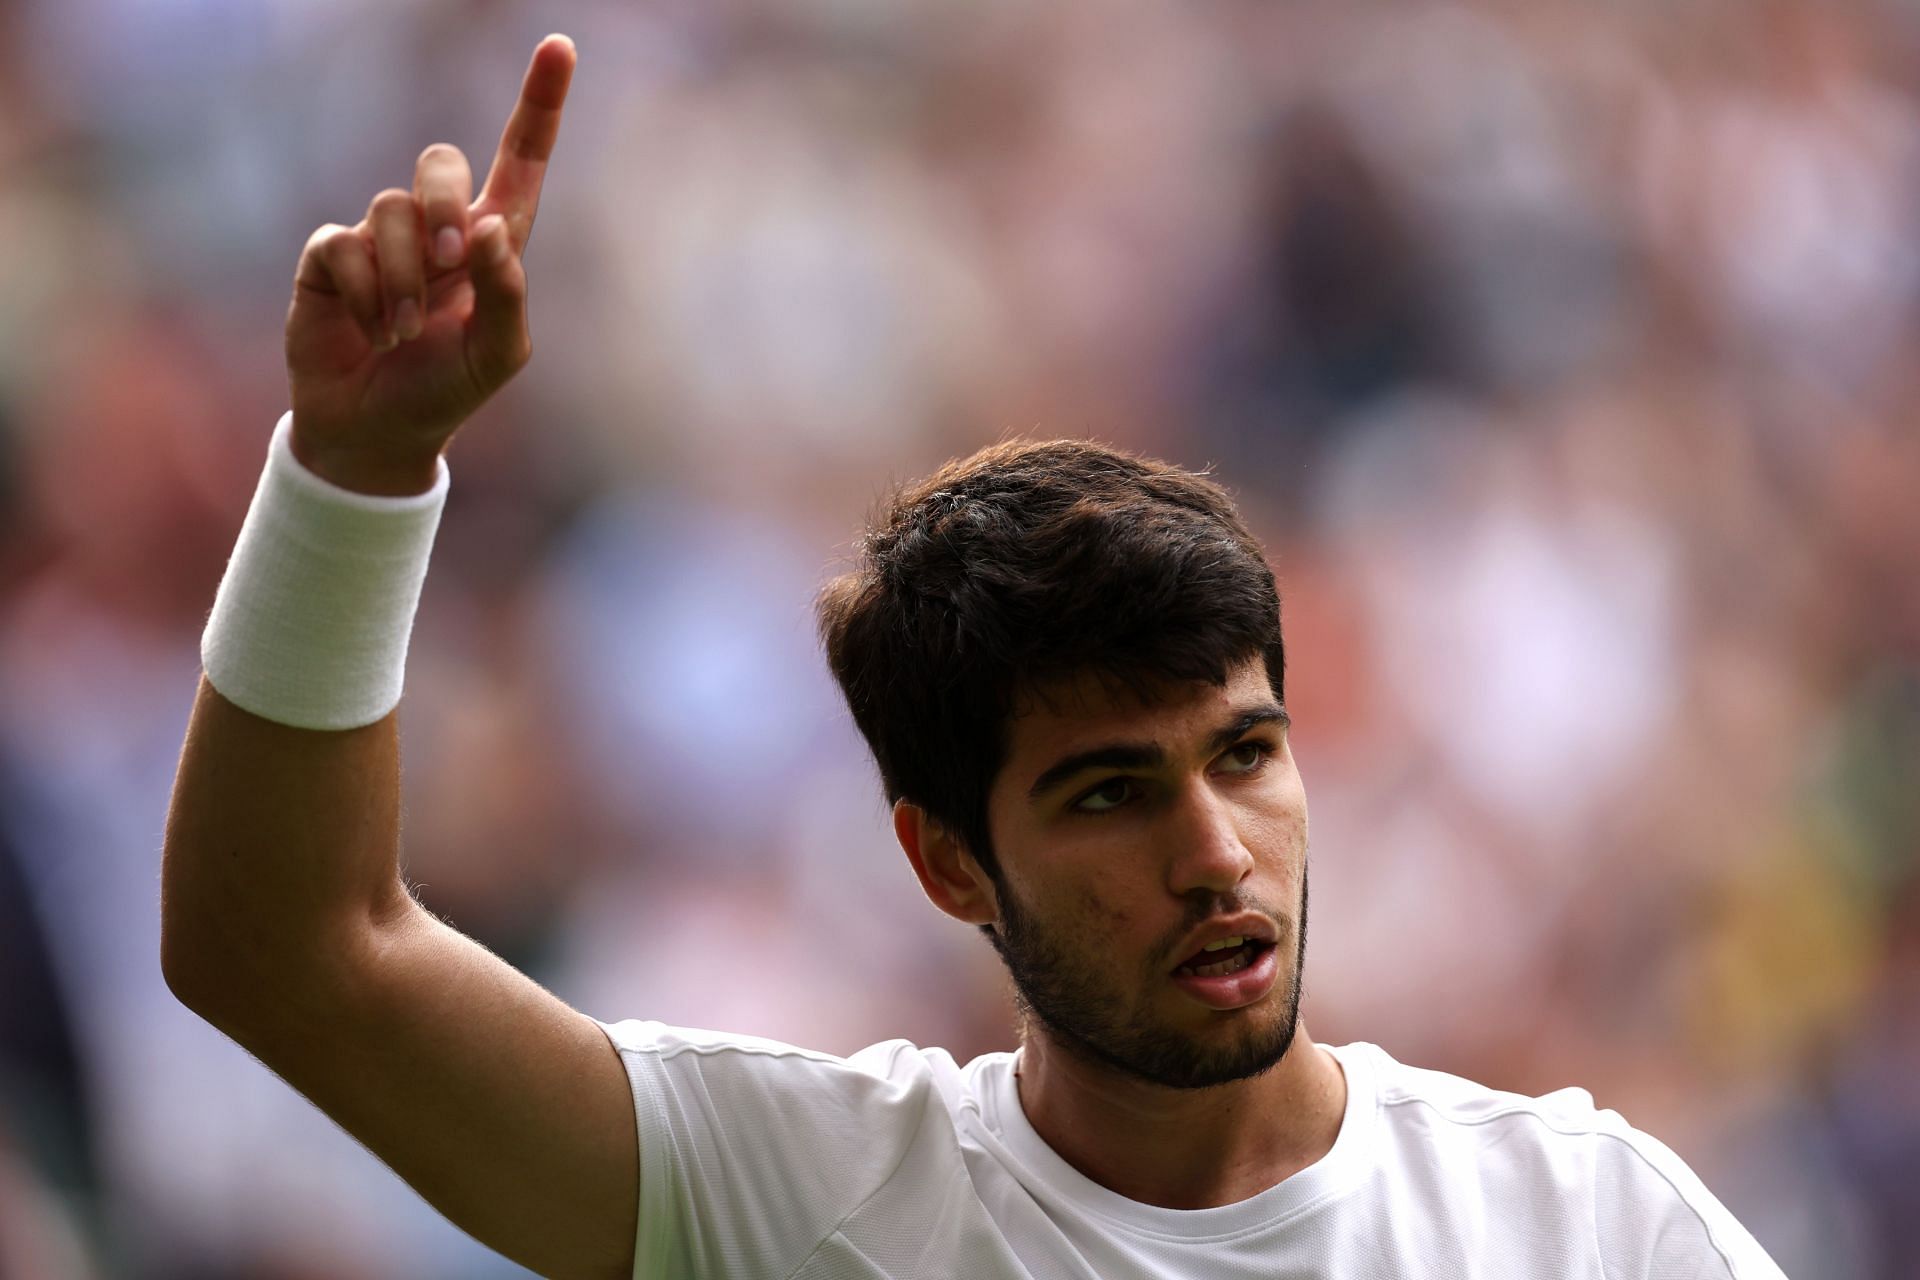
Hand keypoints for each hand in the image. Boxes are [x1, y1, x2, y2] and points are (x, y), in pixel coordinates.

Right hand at [284, 34, 576, 494]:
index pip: (521, 160)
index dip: (539, 105)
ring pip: (390, 211)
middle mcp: (438, 228)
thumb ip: (507, 292)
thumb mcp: (498, 354)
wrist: (377, 430)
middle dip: (445, 207)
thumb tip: (491, 228)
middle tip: (451, 265)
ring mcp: (381, 237)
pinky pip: (345, 245)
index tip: (560, 47)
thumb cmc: (446, 390)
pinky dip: (365, 296)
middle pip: (441, 162)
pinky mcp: (331, 256)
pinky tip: (370, 333)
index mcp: (493, 242)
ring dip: (402, 281)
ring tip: (401, 334)